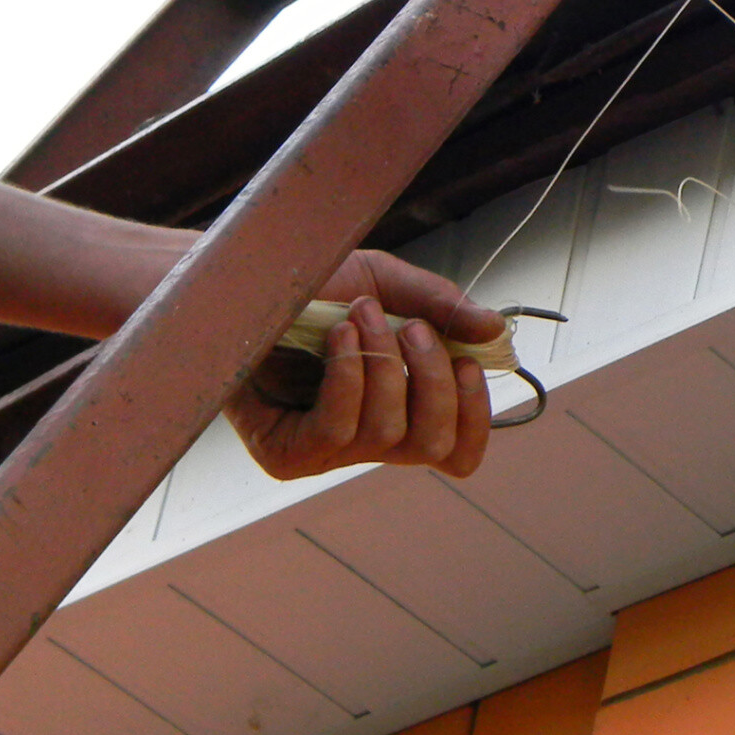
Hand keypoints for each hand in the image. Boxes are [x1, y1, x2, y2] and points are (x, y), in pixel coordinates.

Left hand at [225, 250, 504, 480]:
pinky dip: (348, 377)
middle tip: (414, 329)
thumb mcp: (386, 284)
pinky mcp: (286, 455)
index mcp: (401, 409)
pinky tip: (337, 335)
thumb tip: (495, 330)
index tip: (471, 365)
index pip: (455, 450)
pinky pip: (339, 430)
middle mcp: (368, 440)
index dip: (476, 418)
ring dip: (384, 365)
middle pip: (435, 447)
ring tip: (361, 315)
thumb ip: (441, 306)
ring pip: (389, 436)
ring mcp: (327, 453)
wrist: (238, 279)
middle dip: (435, 382)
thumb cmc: (309, 284)